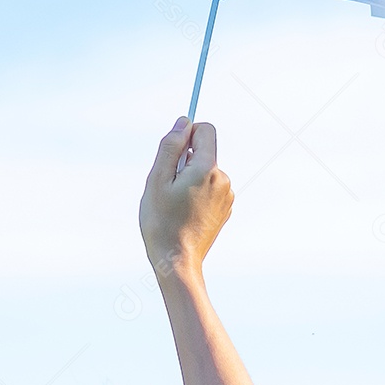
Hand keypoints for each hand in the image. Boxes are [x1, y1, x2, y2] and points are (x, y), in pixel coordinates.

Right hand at [139, 117, 232, 274]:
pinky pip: (209, 187)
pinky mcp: (225, 210)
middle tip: (168, 186)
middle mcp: (223, 179)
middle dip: (185, 159)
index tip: (173, 152)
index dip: (187, 134)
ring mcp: (226, 196)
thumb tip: (184, 121)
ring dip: (189, 178)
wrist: (176, 263)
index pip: (205, 130)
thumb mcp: (157, 179)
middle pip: (204, 151)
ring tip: (175, 202)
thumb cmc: (162, 221)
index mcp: (208, 169)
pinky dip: (196, 192)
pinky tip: (184, 212)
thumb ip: (171, 146)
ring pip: (205, 170)